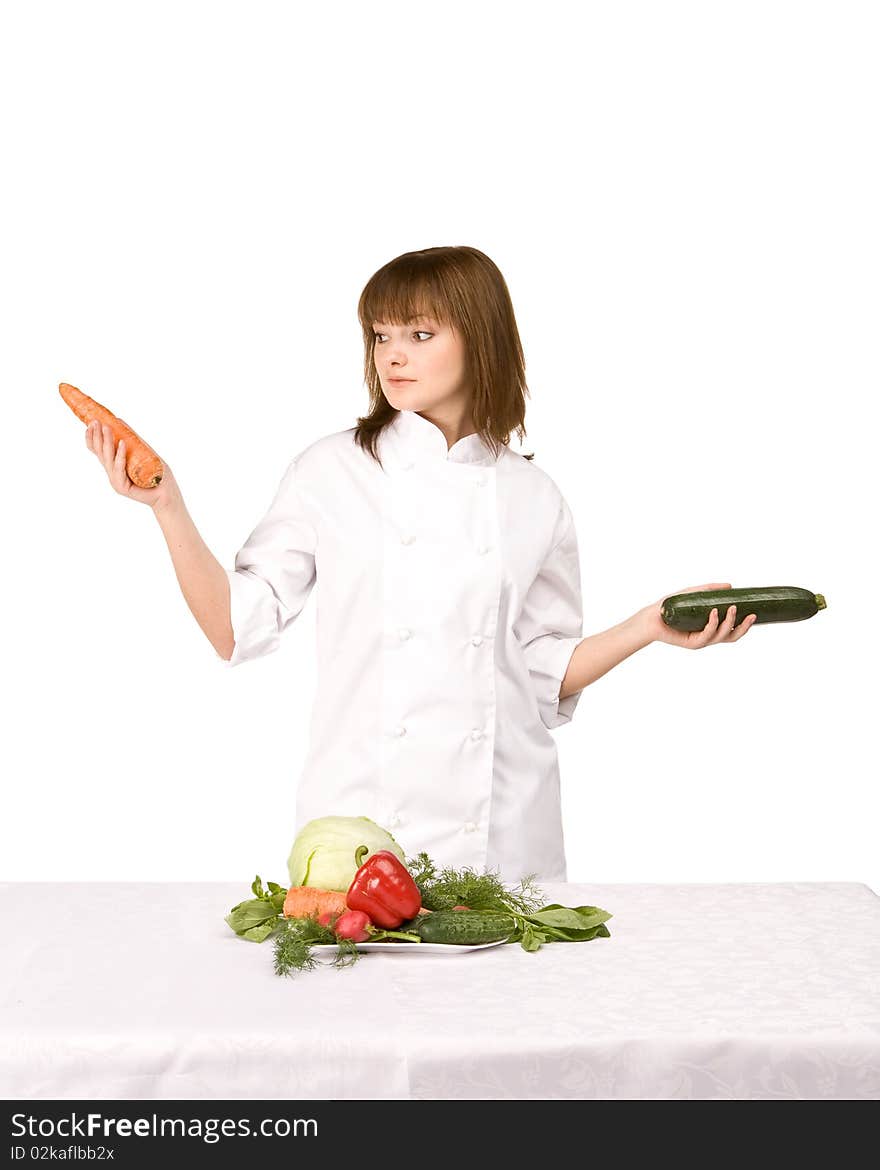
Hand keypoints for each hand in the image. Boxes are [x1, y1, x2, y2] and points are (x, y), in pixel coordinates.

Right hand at [85, 418, 180, 510]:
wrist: (167, 493)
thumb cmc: (157, 472)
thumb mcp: (142, 450)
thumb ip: (131, 438)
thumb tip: (119, 420)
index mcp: (114, 465)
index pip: (97, 450)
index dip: (91, 438)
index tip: (91, 423)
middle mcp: (112, 472)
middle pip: (99, 453)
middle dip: (96, 436)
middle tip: (95, 422)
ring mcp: (116, 481)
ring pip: (108, 459)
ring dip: (107, 442)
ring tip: (107, 428)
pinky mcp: (122, 487)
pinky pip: (119, 468)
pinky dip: (120, 455)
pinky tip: (122, 443)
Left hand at [636, 581, 757, 648]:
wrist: (652, 616)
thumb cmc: (672, 606)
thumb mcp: (695, 593)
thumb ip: (711, 590)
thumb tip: (731, 586)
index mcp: (711, 628)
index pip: (733, 630)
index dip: (745, 625)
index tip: (755, 613)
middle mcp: (708, 637)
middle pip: (732, 637)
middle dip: (744, 627)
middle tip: (751, 614)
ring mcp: (701, 641)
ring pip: (722, 636)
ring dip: (729, 622)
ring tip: (731, 607)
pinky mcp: (692, 643)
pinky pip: (706, 634)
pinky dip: (713, 623)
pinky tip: (715, 612)